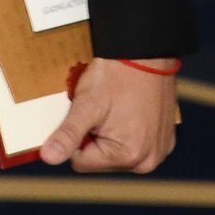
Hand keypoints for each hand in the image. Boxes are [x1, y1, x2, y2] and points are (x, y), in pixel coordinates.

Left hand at [39, 57, 178, 172]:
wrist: (146, 52)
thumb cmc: (116, 75)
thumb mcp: (86, 104)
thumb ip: (67, 135)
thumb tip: (48, 158)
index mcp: (127, 157)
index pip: (81, 162)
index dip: (76, 137)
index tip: (83, 114)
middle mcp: (148, 161)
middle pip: (101, 159)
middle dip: (94, 137)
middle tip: (99, 108)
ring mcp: (160, 151)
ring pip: (118, 152)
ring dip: (112, 134)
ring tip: (113, 107)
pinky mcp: (166, 139)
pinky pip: (138, 143)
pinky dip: (129, 130)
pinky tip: (128, 108)